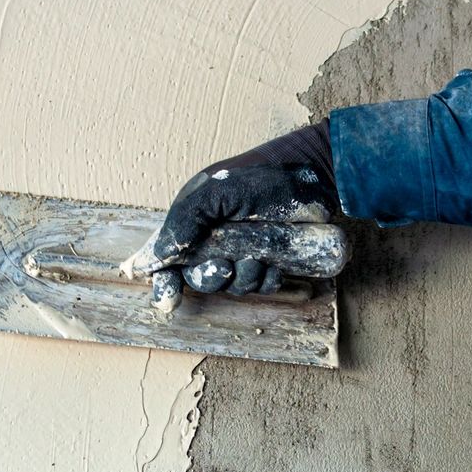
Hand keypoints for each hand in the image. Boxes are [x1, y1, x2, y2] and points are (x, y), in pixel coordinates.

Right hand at [126, 121, 338, 300]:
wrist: (312, 173)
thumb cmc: (260, 174)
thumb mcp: (216, 191)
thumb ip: (185, 220)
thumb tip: (159, 258)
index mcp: (196, 221)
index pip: (171, 259)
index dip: (166, 282)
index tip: (169, 298)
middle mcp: (216, 238)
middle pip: (201, 278)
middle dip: (212, 278)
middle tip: (225, 266)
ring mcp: (244, 250)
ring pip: (233, 284)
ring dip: (244, 278)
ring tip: (257, 259)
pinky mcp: (271, 258)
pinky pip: (261, 284)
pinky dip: (266, 281)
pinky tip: (274, 268)